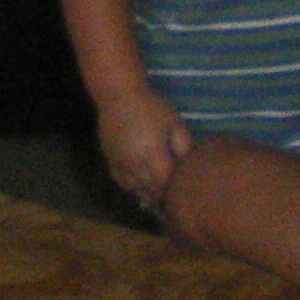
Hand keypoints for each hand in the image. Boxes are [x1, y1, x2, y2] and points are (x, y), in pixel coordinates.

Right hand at [97, 91, 193, 209]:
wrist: (118, 96)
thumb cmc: (151, 108)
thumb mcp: (175, 123)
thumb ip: (184, 147)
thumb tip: (189, 168)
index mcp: (151, 153)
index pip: (165, 183)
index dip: (175, 192)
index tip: (185, 196)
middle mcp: (133, 163)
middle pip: (150, 190)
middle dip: (163, 197)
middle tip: (176, 202)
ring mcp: (119, 163)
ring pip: (135, 189)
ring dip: (148, 195)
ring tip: (160, 198)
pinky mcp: (109, 161)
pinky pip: (122, 182)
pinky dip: (133, 188)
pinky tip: (142, 187)